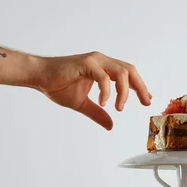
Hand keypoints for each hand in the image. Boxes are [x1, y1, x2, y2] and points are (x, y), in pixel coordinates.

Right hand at [31, 52, 151, 129]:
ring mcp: (94, 61)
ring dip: (124, 92)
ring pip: (121, 73)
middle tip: (145, 102)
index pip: (128, 74)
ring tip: (119, 108)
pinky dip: (107, 91)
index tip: (147, 100)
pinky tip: (104, 103)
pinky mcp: (85, 64)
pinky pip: (103, 77)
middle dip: (140, 87)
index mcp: (103, 68)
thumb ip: (97, 113)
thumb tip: (111, 125)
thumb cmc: (57, 85)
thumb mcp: (82, 104)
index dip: (140, 86)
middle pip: (130, 71)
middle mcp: (101, 61)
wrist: (40, 77)